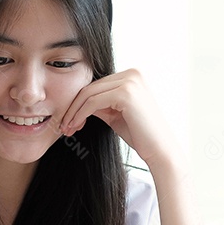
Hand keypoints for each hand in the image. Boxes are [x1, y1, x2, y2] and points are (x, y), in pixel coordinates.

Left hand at [59, 69, 175, 167]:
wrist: (160, 151)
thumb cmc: (140, 135)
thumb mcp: (115, 114)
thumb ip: (100, 104)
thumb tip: (77, 103)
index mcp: (131, 75)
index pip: (96, 85)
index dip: (79, 102)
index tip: (69, 120)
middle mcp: (132, 74)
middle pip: (91, 87)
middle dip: (73, 107)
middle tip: (63, 126)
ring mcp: (130, 81)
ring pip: (89, 93)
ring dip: (74, 112)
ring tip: (67, 128)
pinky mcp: (126, 93)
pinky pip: (93, 102)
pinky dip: (80, 114)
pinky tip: (75, 126)